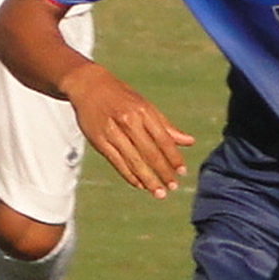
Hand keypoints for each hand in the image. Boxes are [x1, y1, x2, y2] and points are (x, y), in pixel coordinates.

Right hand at [61, 63, 194, 197]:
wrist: (88, 86)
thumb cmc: (122, 97)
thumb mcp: (145, 106)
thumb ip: (166, 126)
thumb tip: (190, 142)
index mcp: (143, 112)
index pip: (163, 139)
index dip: (173, 157)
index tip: (182, 171)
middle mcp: (128, 121)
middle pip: (149, 152)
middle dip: (163, 172)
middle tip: (174, 187)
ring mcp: (112, 132)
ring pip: (133, 161)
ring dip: (148, 179)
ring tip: (159, 193)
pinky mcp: (98, 141)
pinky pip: (117, 162)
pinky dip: (130, 175)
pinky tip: (140, 185)